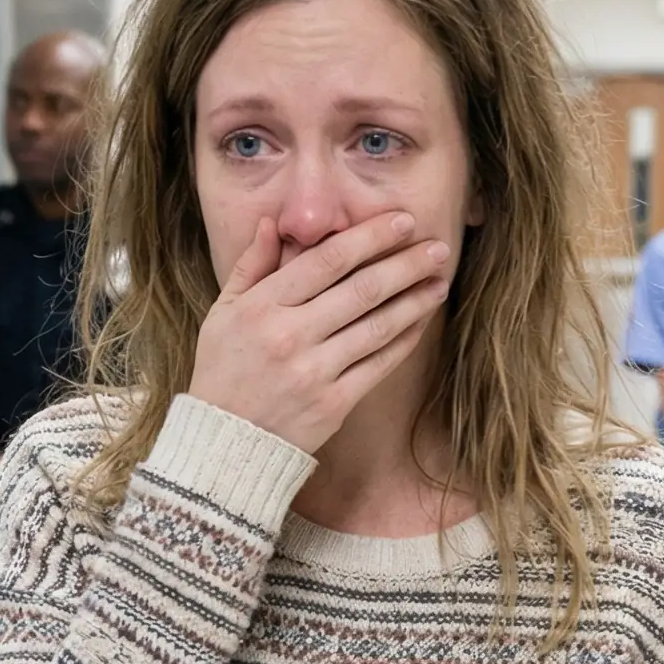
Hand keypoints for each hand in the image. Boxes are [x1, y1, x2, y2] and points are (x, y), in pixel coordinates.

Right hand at [187, 212, 451, 454]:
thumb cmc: (223, 370)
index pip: (327, 260)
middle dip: (406, 264)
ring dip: (415, 300)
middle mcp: (290, 336)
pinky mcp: (333, 404)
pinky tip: (421, 320)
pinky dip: (405, 339)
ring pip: (378, 326)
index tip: (402, 221)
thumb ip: (251, 266)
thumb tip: (273, 222)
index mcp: (262, 307)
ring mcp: (314, 372)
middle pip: (362, 289)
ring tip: (440, 281)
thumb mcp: (223, 312)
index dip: (370, 237)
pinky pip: (379, 364)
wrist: (224, 442)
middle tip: (438, 247)